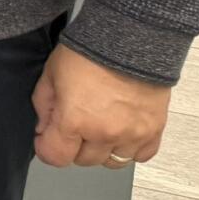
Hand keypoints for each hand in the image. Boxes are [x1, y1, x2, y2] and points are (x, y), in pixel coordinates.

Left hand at [32, 43, 171, 168]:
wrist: (130, 38)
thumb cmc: (90, 52)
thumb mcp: (51, 74)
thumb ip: (44, 106)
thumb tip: (44, 129)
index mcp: (75, 120)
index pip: (55, 157)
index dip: (47, 148)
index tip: (47, 139)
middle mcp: (105, 133)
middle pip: (84, 160)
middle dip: (74, 145)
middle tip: (75, 124)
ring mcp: (132, 134)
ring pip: (113, 161)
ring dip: (103, 148)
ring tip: (100, 126)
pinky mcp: (154, 130)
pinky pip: (141, 155)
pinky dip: (131, 148)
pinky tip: (123, 130)